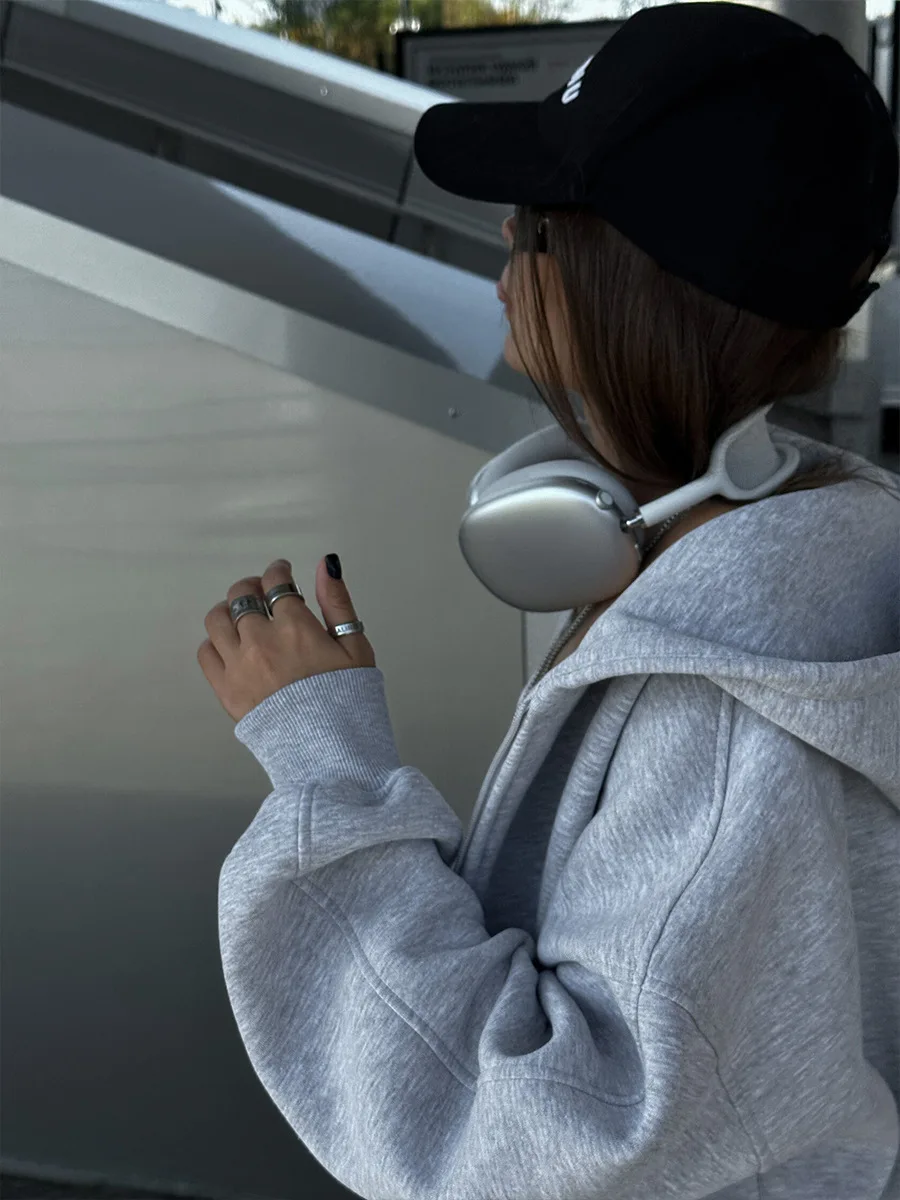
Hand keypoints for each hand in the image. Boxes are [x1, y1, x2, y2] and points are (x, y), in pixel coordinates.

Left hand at [197, 557, 375, 723]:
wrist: (329, 751)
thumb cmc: (348, 701)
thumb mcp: (355, 647)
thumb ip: (337, 602)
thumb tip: (327, 564)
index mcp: (295, 627)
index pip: (276, 582)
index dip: (279, 571)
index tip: (282, 572)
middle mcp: (261, 641)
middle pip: (242, 595)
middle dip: (253, 587)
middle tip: (262, 592)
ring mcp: (238, 665)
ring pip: (217, 620)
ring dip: (229, 610)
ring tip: (242, 616)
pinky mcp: (225, 690)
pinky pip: (206, 653)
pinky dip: (215, 643)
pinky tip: (231, 646)